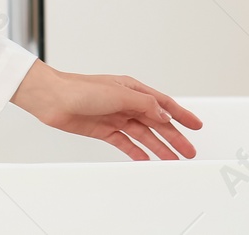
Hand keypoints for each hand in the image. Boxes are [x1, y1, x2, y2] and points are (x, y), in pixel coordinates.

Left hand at [9, 59, 202, 159]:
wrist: (52, 99)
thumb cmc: (80, 89)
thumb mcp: (118, 94)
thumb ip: (144, 105)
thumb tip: (164, 114)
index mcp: (132, 89)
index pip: (163, 103)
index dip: (181, 114)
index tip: (196, 124)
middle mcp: (125, 103)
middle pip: (156, 122)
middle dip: (174, 136)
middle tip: (188, 150)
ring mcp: (115, 117)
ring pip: (143, 135)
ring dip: (158, 147)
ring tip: (172, 159)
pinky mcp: (104, 130)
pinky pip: (126, 143)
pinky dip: (137, 152)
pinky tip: (146, 160)